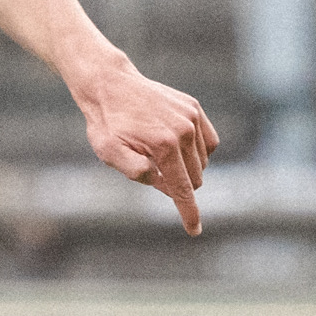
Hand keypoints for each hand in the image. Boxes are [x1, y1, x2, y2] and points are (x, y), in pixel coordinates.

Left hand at [76, 62, 220, 236]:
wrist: (110, 84)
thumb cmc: (106, 123)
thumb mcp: (109, 152)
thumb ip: (136, 171)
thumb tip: (161, 182)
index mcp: (164, 146)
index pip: (183, 190)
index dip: (189, 213)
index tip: (194, 231)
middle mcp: (184, 131)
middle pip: (195, 179)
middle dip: (178, 184)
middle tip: (150, 168)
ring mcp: (192, 117)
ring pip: (203, 162)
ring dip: (186, 167)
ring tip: (157, 153)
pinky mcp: (194, 108)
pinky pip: (209, 142)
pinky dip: (198, 151)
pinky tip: (178, 147)